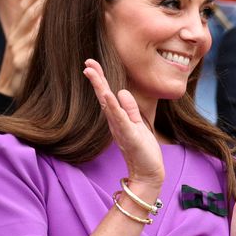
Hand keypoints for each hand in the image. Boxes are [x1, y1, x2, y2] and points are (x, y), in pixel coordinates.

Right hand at [0, 0, 47, 95]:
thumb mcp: (23, 46)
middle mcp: (14, 38)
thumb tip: (48, 16)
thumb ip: (33, 32)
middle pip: (28, 15)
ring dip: (44, 17)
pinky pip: (33, 49)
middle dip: (41, 0)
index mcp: (15, 32)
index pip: (23, 9)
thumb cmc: (21, 67)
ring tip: (57, 5)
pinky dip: (41, 41)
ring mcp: (16, 50)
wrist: (7, 89)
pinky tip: (51, 33)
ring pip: (31, 30)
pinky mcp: (20, 63)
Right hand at [83, 58, 163, 188]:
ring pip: (108, 104)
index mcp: (117, 117)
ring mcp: (120, 128)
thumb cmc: (143, 150)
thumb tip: (121, 91)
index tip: (91, 64)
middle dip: (96, 79)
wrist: (148, 172)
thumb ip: (130, 108)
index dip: (100, 79)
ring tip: (92, 73)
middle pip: (103, 96)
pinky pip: (119, 118)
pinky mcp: (129, 135)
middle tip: (87, 63)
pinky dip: (113, 106)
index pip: (107, 94)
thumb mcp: (137, 124)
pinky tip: (108, 94)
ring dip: (100, 88)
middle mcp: (115, 121)